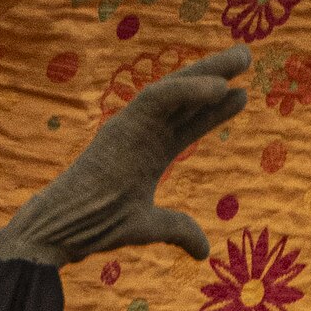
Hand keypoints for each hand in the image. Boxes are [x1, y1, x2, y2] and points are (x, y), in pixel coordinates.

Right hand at [0, 47, 250, 268]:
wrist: (64, 229)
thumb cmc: (97, 226)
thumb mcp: (149, 228)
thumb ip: (178, 229)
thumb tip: (203, 252)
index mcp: (148, 152)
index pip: (186, 124)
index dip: (213, 111)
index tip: (241, 97)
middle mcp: (142, 132)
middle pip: (184, 99)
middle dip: (216, 77)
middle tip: (246, 58)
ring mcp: (132, 125)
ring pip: (175, 88)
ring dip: (209, 71)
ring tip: (243, 58)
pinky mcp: (123, 123)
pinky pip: (160, 96)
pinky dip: (189, 89)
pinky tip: (219, 86)